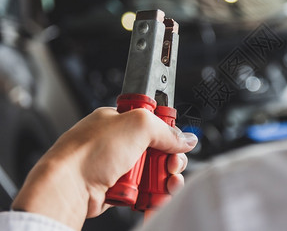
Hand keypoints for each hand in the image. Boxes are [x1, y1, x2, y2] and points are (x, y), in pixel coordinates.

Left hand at [11, 107, 197, 229]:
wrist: (68, 187)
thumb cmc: (88, 152)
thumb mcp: (137, 125)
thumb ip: (166, 129)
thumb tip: (186, 138)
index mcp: (120, 120)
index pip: (155, 123)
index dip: (169, 133)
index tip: (177, 143)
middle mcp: (119, 141)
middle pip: (158, 150)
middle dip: (170, 160)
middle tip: (172, 166)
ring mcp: (117, 165)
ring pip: (153, 172)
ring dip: (165, 180)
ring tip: (168, 185)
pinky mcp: (116, 187)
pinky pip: (142, 190)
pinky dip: (152, 196)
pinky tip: (156, 197)